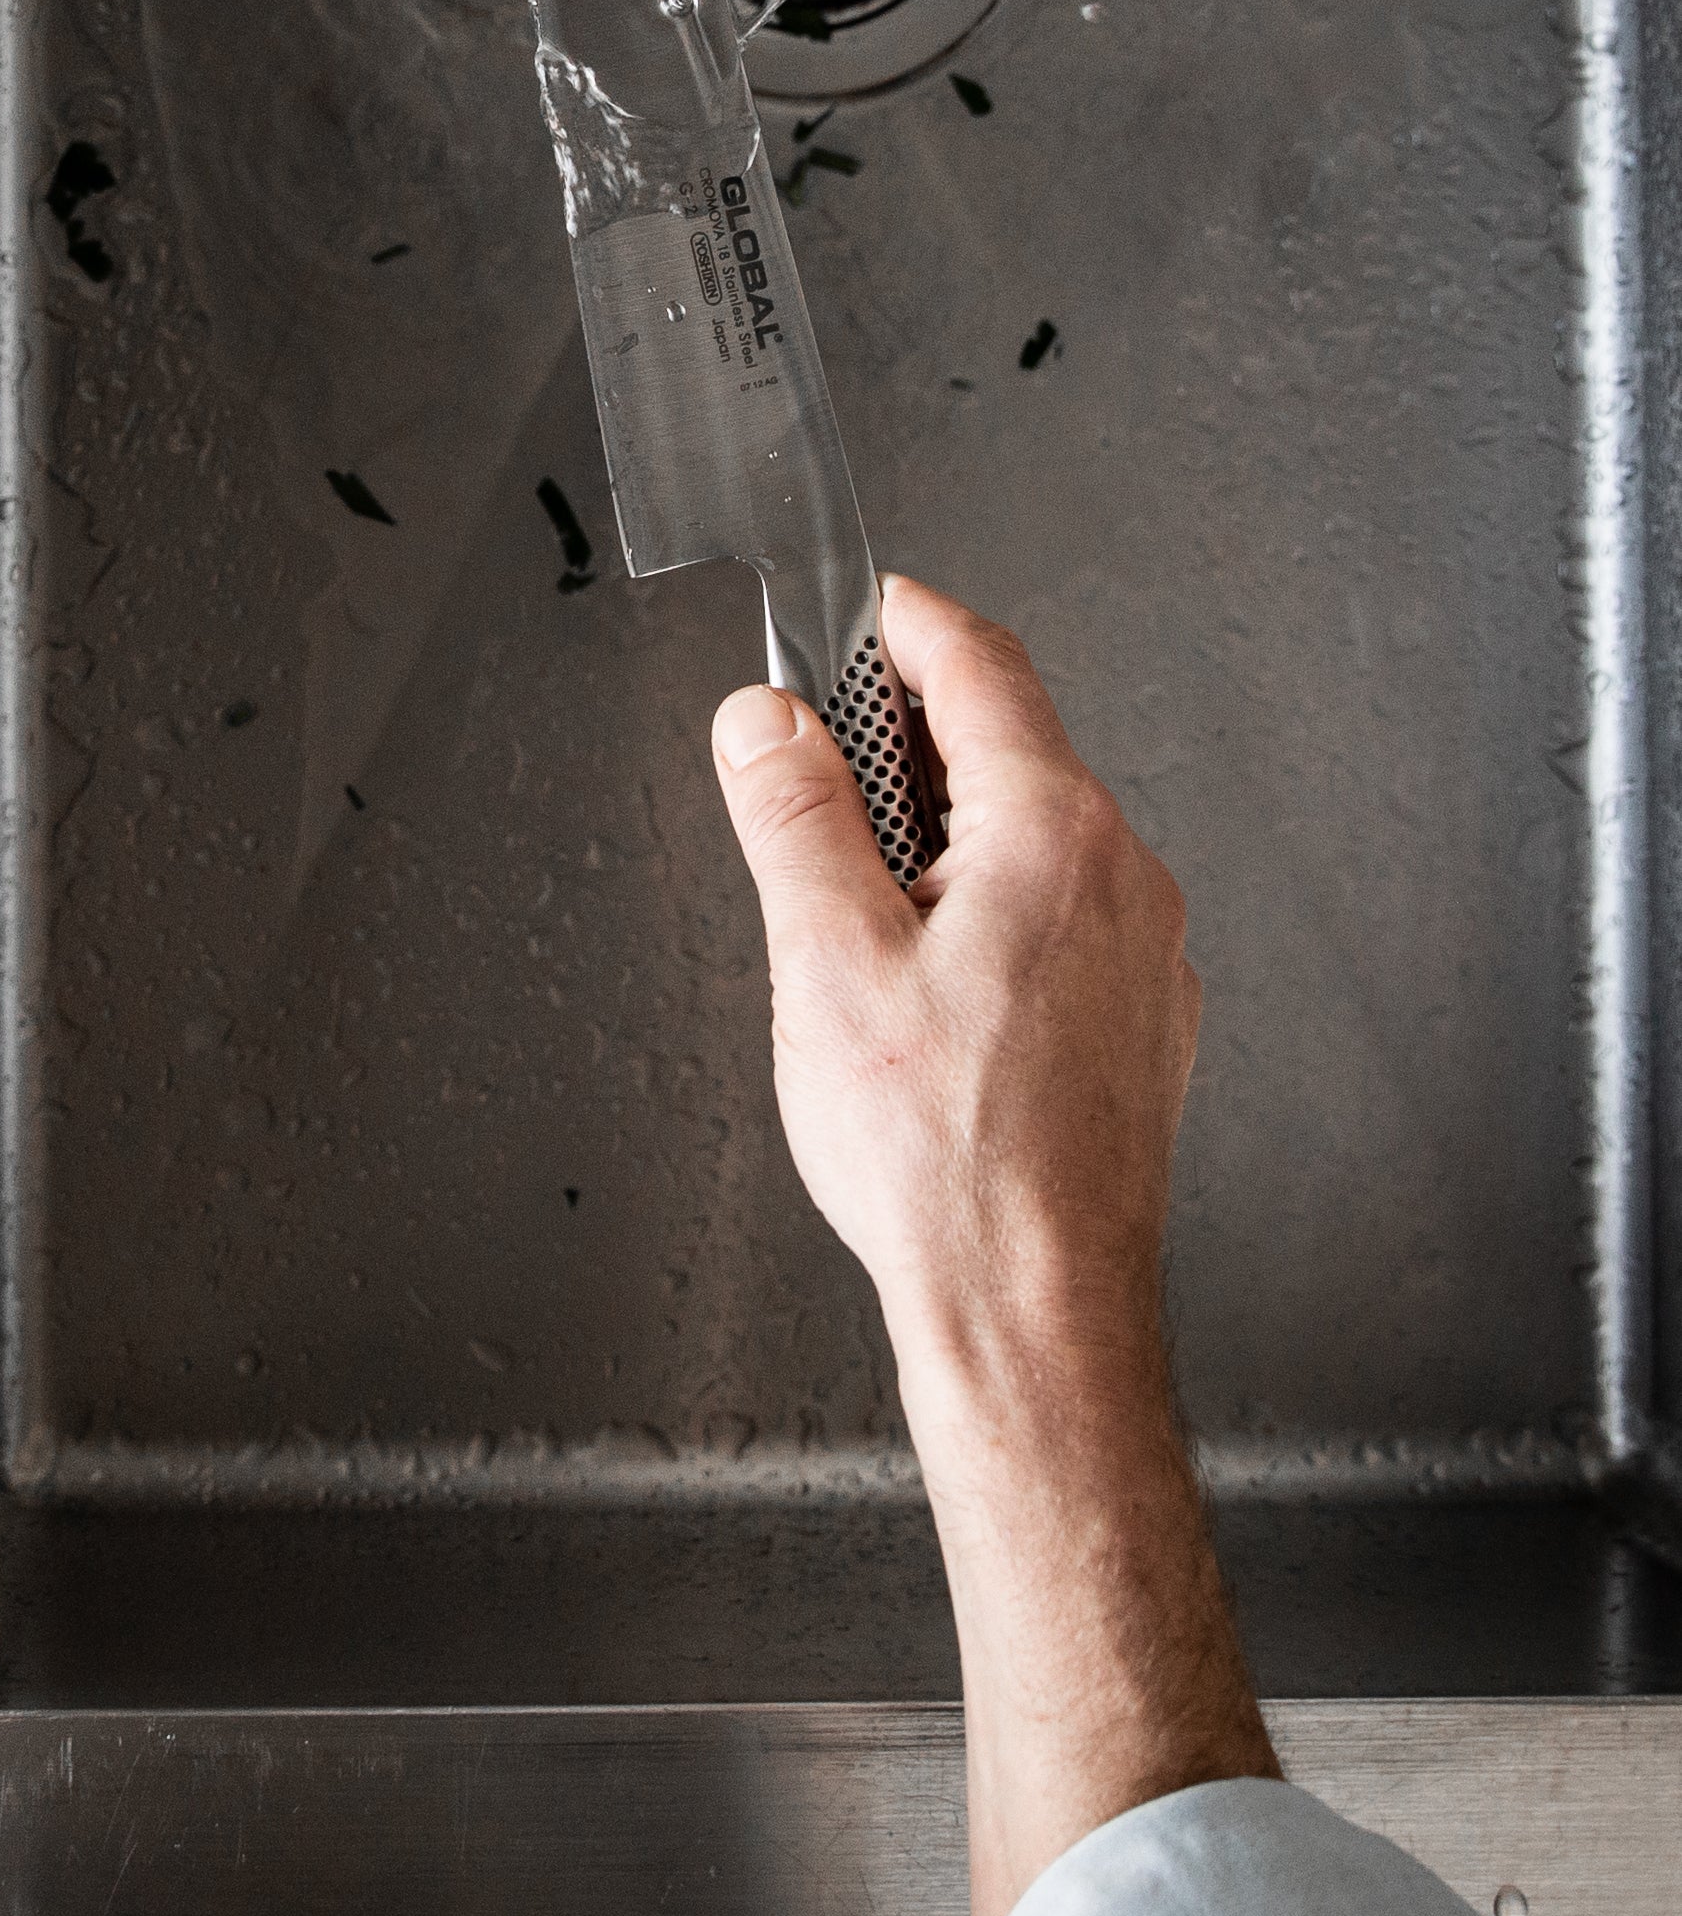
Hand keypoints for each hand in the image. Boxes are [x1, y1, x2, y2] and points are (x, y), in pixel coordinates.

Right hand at [711, 578, 1274, 1915]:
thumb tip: (766, 721)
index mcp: (1053, 836)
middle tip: (818, 764)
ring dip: (948, 827)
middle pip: (1015, 746)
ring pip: (1041, 834)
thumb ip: (794, 815)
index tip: (865, 606)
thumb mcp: (824, 958)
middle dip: (911, 736)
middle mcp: (1125, 877)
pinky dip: (991, 900)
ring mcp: (1149, 951)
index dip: (906, 622)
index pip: (981, 666)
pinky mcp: (1144, 1020)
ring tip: (854, 903)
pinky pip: (1066, 911)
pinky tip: (924, 981)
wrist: (1038, 1309)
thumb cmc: (946, 1159)